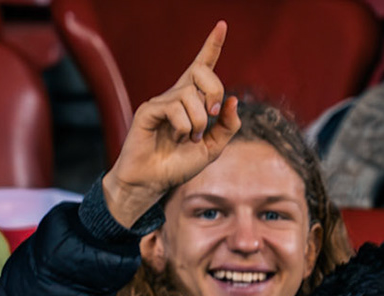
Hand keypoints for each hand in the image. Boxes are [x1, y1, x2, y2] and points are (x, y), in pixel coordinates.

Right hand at [101, 21, 243, 227]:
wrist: (154, 182)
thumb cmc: (178, 164)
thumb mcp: (213, 148)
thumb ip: (228, 127)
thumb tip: (234, 100)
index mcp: (193, 100)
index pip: (203, 66)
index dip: (212, 45)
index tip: (222, 25)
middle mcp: (177, 95)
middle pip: (203, 72)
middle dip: (215, 93)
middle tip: (213, 116)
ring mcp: (162, 101)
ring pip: (191, 95)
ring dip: (199, 123)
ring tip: (188, 139)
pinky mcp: (149, 109)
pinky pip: (175, 108)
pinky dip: (183, 127)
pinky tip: (176, 138)